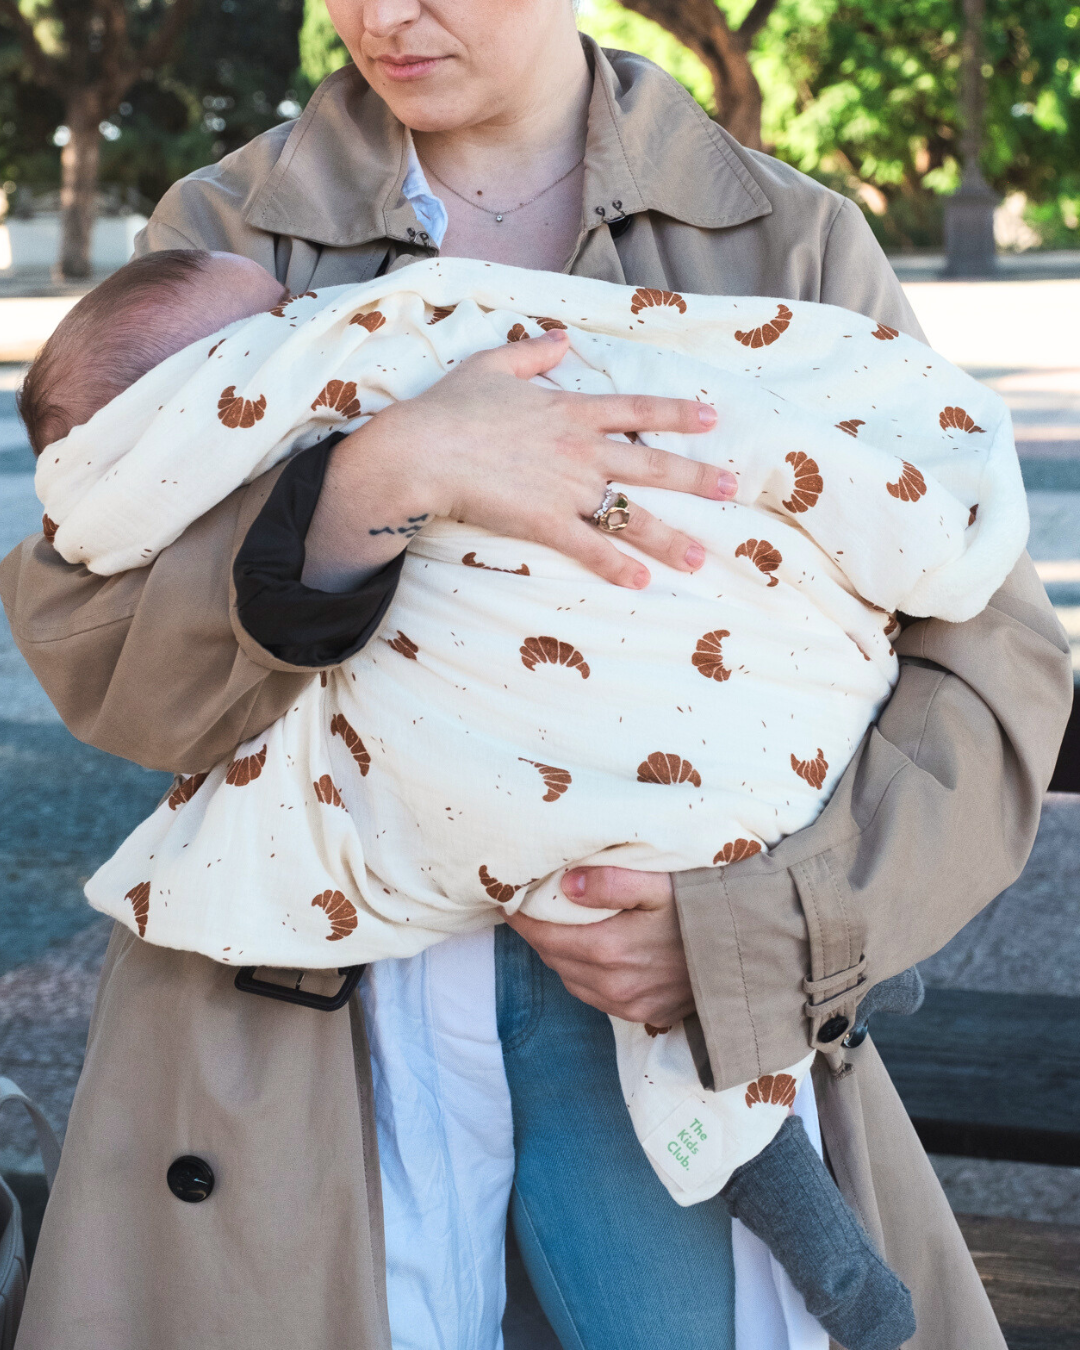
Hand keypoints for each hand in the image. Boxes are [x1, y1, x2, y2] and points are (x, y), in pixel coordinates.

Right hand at [303, 330, 733, 590]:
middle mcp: (579, 450)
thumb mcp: (491, 366)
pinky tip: (640, 582)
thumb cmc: (448, 408)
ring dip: (667, 537)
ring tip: (699, 557)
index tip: (712, 418)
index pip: (635, 411)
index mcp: (569, 411)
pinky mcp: (544, 521)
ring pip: (629, 514)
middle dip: (694, 479)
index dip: (676, 415)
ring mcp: (566, 487)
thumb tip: (561, 339)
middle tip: (731, 489)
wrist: (422, 449)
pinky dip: (615, 565)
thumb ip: (532, 353)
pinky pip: (588, 546)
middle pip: (650, 466)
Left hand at [505, 866, 694, 1025]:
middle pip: (554, 959)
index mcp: (609, 950)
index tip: (507, 899)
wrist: (756, 955)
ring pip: (572, 981)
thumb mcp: (662, 884)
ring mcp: (630, 1005)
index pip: (545, 935)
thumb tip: (565, 884)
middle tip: (526, 909)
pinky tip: (588, 956)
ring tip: (554, 928)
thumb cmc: (708, 910)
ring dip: (558, 956)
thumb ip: (611, 882)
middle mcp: (613, 985)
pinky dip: (582, 975)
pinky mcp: (647, 1014)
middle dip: (537, 934)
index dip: (522, 917)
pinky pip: (597, 997)